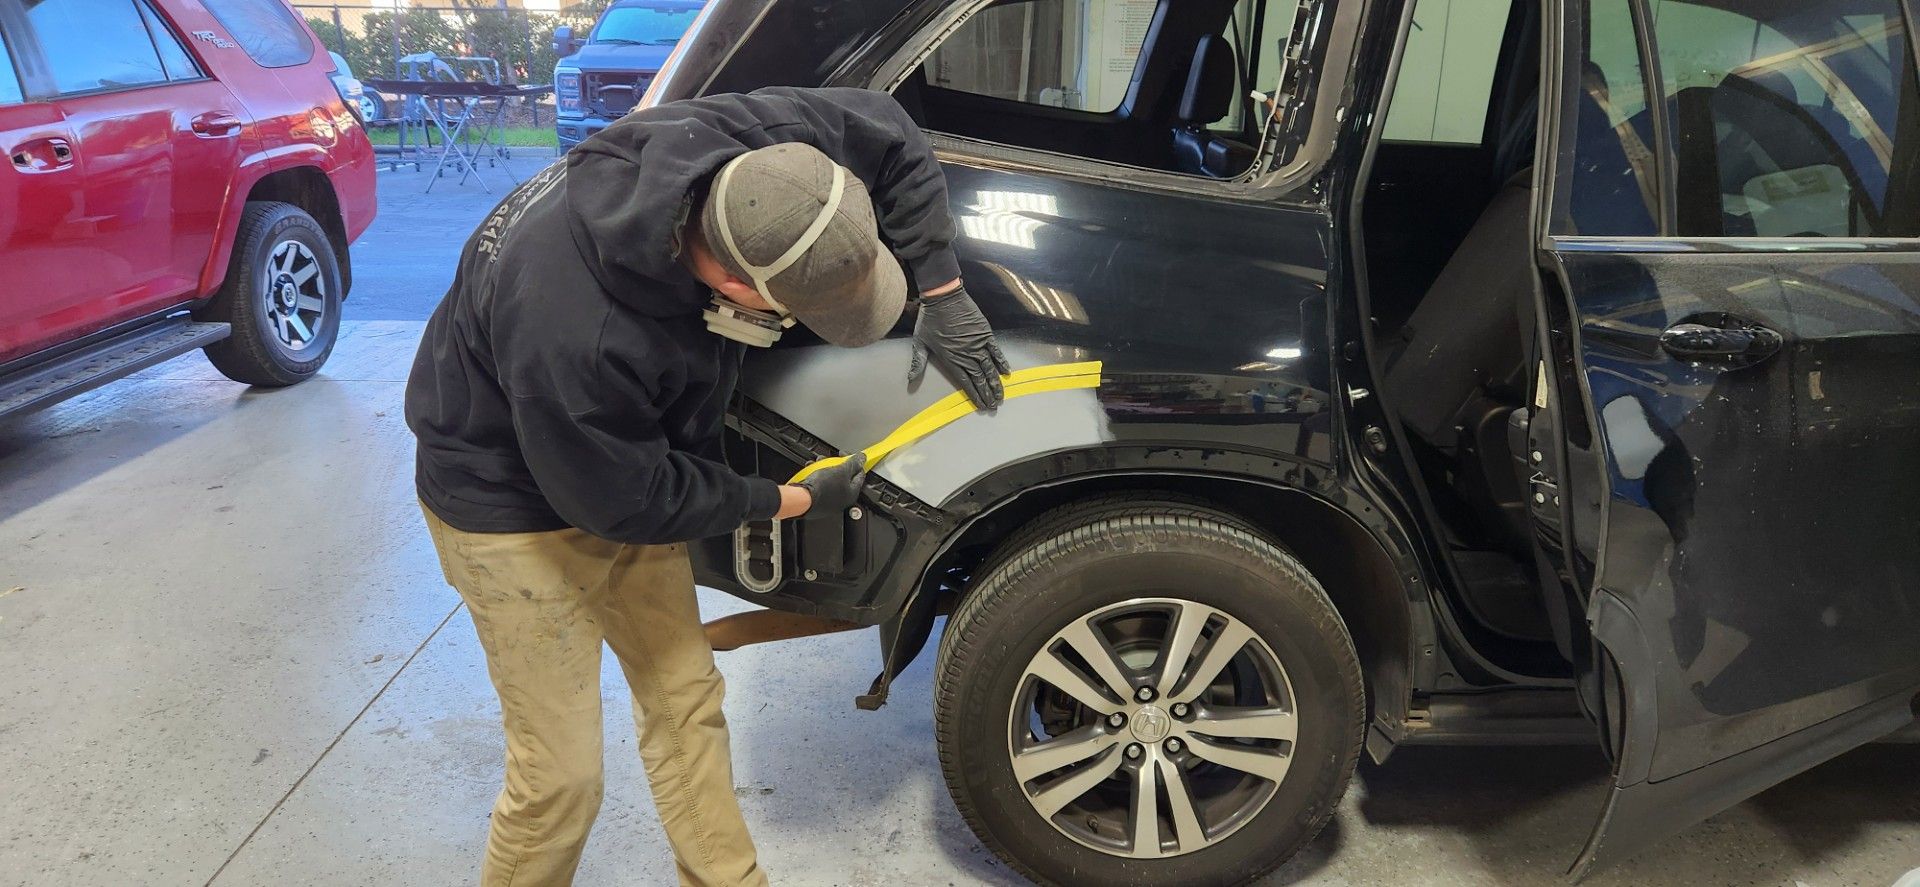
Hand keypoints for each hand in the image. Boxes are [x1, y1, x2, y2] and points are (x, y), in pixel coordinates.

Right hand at [792, 453, 867, 520]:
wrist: (801, 499)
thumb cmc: (822, 488)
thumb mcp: (841, 470)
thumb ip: (853, 464)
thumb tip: (861, 459)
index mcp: (851, 494)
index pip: (859, 475)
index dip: (856, 462)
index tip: (850, 455)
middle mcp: (841, 499)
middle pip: (843, 476)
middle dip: (837, 463)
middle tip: (833, 457)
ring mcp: (828, 500)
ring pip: (829, 478)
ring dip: (825, 466)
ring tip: (819, 461)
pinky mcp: (816, 498)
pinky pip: (819, 483)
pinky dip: (815, 473)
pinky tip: (811, 468)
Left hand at [909, 282, 1010, 410]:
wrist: (943, 297)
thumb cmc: (929, 319)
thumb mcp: (919, 342)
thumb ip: (918, 362)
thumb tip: (910, 379)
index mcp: (950, 359)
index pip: (965, 382)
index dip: (974, 395)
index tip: (981, 405)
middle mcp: (966, 354)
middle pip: (979, 378)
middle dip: (987, 394)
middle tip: (994, 406)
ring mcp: (977, 344)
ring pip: (989, 368)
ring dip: (995, 383)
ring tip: (1000, 396)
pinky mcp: (984, 333)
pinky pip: (995, 351)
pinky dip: (1001, 362)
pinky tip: (1006, 373)